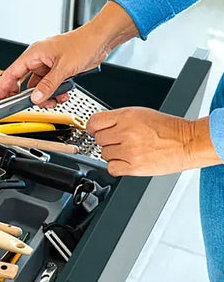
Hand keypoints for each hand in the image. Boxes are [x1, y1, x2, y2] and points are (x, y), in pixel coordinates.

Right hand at [0, 2, 138, 105]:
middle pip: (23, 82)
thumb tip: (36, 97)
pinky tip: (63, 93)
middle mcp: (38, 59)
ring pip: (38, 86)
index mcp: (34, 54)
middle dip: (29, 96)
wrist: (101, 39)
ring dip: (46, 96)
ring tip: (55, 99)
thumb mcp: (64, 68)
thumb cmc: (83, 43)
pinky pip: (49, 85)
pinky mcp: (57, 70)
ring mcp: (47, 65)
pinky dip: (54, 92)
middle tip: (32, 105)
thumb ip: (48, 85)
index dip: (3, 88)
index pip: (11, 73)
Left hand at [87, 107, 221, 176]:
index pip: (94, 122)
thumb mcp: (140, 114)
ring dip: (113, 153)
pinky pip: (111, 168)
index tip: (95, 130)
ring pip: (104, 154)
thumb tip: (99, 126)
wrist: (188, 142)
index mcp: (126, 116)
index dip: (93, 127)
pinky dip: (117, 166)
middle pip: (98, 139)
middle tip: (120, 140)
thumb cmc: (168, 128)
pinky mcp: (133, 167)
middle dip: (108, 140)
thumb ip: (118, 119)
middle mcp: (125, 132)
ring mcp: (129, 151)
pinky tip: (126, 161)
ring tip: (129, 150)